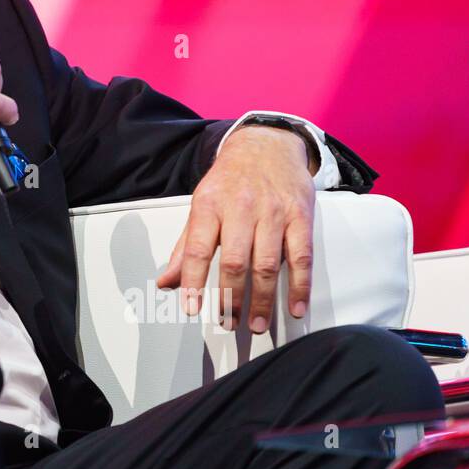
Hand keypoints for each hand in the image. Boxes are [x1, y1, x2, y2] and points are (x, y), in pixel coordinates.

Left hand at [155, 126, 315, 331]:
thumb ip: (184, 247)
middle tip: (228, 323)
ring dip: (262, 299)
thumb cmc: (229, 181)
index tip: (191, 308)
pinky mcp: (300, 215)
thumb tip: (166, 283)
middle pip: (234, 260)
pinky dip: (300, 285)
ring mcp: (273, 211)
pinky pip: (301, 256)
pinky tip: (295, 308)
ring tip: (255, 325)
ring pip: (267, 263)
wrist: (266, 144)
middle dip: (231, 298)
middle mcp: (240, 208)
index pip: (196, 248)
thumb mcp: (200, 206)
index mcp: (208, 205)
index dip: (192, 280)